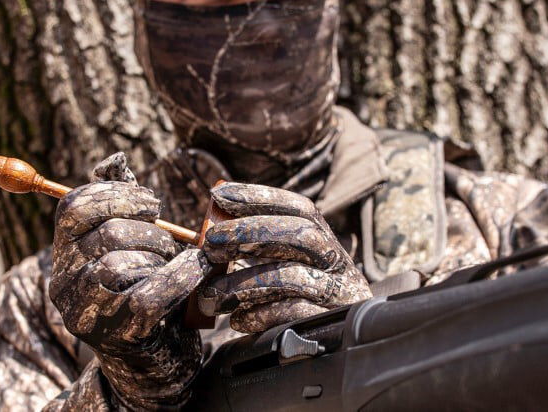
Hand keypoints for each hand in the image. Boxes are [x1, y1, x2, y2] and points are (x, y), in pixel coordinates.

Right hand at [48, 153, 209, 409]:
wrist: (154, 356)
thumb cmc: (143, 287)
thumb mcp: (128, 245)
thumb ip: (120, 204)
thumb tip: (114, 160)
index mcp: (64, 253)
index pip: (73, 207)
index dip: (117, 196)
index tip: (151, 204)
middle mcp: (64, 283)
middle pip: (107, 233)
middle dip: (151, 232)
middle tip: (168, 243)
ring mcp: (87, 312)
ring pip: (123, 264)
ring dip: (163, 256)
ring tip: (175, 263)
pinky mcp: (117, 334)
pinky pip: (149, 295)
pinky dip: (181, 277)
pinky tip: (197, 272)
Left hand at [198, 183, 372, 332]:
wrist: (337, 353)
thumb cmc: (301, 308)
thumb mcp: (287, 273)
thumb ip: (262, 254)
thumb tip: (214, 236)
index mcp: (327, 245)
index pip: (301, 209)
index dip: (261, 197)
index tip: (219, 194)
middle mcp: (339, 265)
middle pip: (300, 234)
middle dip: (249, 233)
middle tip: (209, 244)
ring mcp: (339, 295)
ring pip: (289, 277)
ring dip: (240, 284)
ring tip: (208, 297)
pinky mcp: (328, 327)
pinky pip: (291, 315)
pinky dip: (257, 315)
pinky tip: (237, 320)